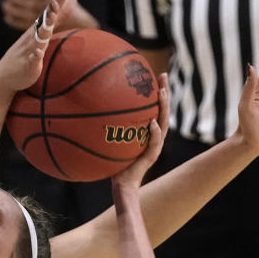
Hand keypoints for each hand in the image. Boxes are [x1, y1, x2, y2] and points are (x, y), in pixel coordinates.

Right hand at [0, 0, 76, 93]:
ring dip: (44, 28)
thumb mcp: (44, 32)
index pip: (51, 9)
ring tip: (51, 18)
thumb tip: (73, 1)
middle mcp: (33, 36)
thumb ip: (58, 18)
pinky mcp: (28, 65)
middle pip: (45, 20)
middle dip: (51, 10)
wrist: (4, 75)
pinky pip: (32, 60)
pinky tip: (37, 53)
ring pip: (38, 38)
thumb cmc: (27, 52)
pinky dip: (35, 56)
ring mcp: (29, 49)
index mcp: (39, 27)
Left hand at [112, 73, 169, 188]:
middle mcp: (155, 136)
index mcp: (148, 131)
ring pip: (164, 124)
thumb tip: (94, 107)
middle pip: (164, 111)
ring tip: (161, 93)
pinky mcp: (151, 156)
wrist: (121, 183)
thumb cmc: (115, 162)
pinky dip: (155, 133)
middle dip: (165, 93)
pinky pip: (154, 143)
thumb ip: (111, 127)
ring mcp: (155, 146)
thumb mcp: (113, 140)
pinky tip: (153, 122)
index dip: (157, 92)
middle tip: (164, 75)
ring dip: (163, 108)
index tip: (156, 74)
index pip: (156, 108)